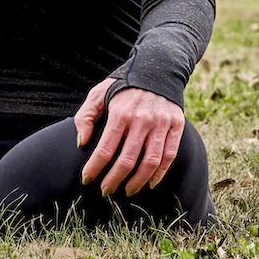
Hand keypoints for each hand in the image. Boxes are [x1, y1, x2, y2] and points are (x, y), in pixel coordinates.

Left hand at [73, 78, 184, 196]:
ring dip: (137, 182)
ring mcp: (161, 123)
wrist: (158, 67)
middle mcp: (142, 119)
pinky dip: (160, 173)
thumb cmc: (123, 84)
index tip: (86, 180)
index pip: (105, 149)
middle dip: (114, 180)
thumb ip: (85, 116)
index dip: (94, 168)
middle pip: (127, 160)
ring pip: (150, 162)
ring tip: (127, 191)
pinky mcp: (176, 125)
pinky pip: (169, 155)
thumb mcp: (98, 92)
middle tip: (105, 191)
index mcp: (120, 112)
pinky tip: (150, 183)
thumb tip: (82, 143)